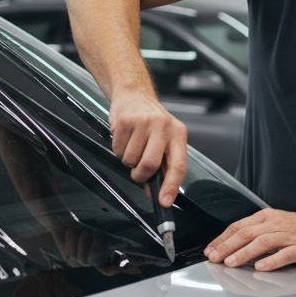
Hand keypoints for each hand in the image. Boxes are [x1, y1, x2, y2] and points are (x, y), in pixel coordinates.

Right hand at [108, 91, 187, 205]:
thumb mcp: (164, 140)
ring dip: (127, 160)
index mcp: (178, 134)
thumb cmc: (151, 121)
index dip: (171, 186)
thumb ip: (162, 166)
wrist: (134, 94)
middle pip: (150, 164)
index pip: (178, 165)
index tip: (164, 202)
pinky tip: (124, 137)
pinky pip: (117, 149)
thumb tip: (156, 194)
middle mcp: (163, 126)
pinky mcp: (125, 120)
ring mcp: (144, 122)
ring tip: (132, 146)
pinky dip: (117, 149)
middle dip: (140, 175)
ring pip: (131, 159)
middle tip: (137, 172)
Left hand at [204, 208, 295, 271]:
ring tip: (231, 263)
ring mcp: (290, 235)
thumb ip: (256, 232)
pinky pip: (285, 254)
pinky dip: (271, 261)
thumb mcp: (276, 223)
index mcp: (267, 217)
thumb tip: (231, 245)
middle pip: (247, 233)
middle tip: (214, 258)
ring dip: (244, 253)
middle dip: (227, 246)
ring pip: (262, 242)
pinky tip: (260, 268)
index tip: (210, 250)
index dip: (222, 238)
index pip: (239, 226)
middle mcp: (277, 224)